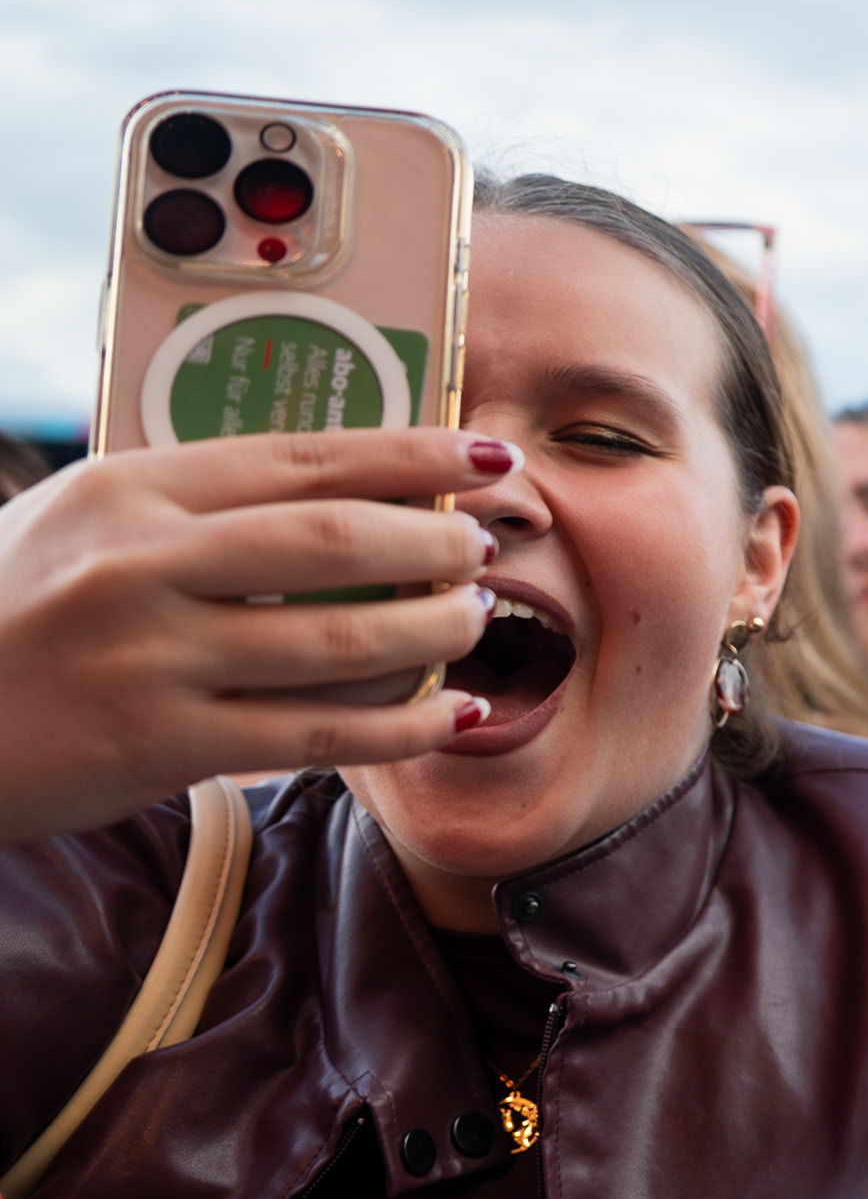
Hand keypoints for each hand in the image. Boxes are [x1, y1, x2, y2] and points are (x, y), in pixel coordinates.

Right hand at [0, 429, 509, 843]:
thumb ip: (186, 507)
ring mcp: (152, 658)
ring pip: (342, 639)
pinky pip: (316, 732)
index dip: (412, 454)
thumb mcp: (77, 526)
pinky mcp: (161, 744)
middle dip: (438, 541)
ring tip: (475, 620)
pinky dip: (404, 727)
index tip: (486, 456)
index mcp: (127, 492)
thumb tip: (333, 489)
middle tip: (487, 547)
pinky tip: (454, 717)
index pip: (302, 457)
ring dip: (434, 631)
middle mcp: (141, 566)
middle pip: (337, 539)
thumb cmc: (8, 614)